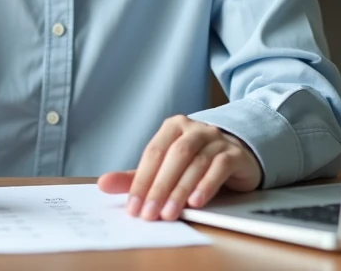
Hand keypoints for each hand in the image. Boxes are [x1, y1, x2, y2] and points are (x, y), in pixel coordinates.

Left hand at [97, 115, 260, 220]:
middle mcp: (195, 129)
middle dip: (159, 187)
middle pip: (174, 156)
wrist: (237, 155)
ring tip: (169, 213)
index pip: (153, 153)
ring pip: (196, 162)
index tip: (133, 208)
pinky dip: (207, 184)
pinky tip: (196, 202)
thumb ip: (136, 177)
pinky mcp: (235, 154)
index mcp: (173, 127)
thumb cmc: (195, 162)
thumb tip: (103, 183)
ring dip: (180, 190)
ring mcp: (216, 139)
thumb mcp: (165, 168)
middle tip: (149, 214)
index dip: (141, 181)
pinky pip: (220, 167)